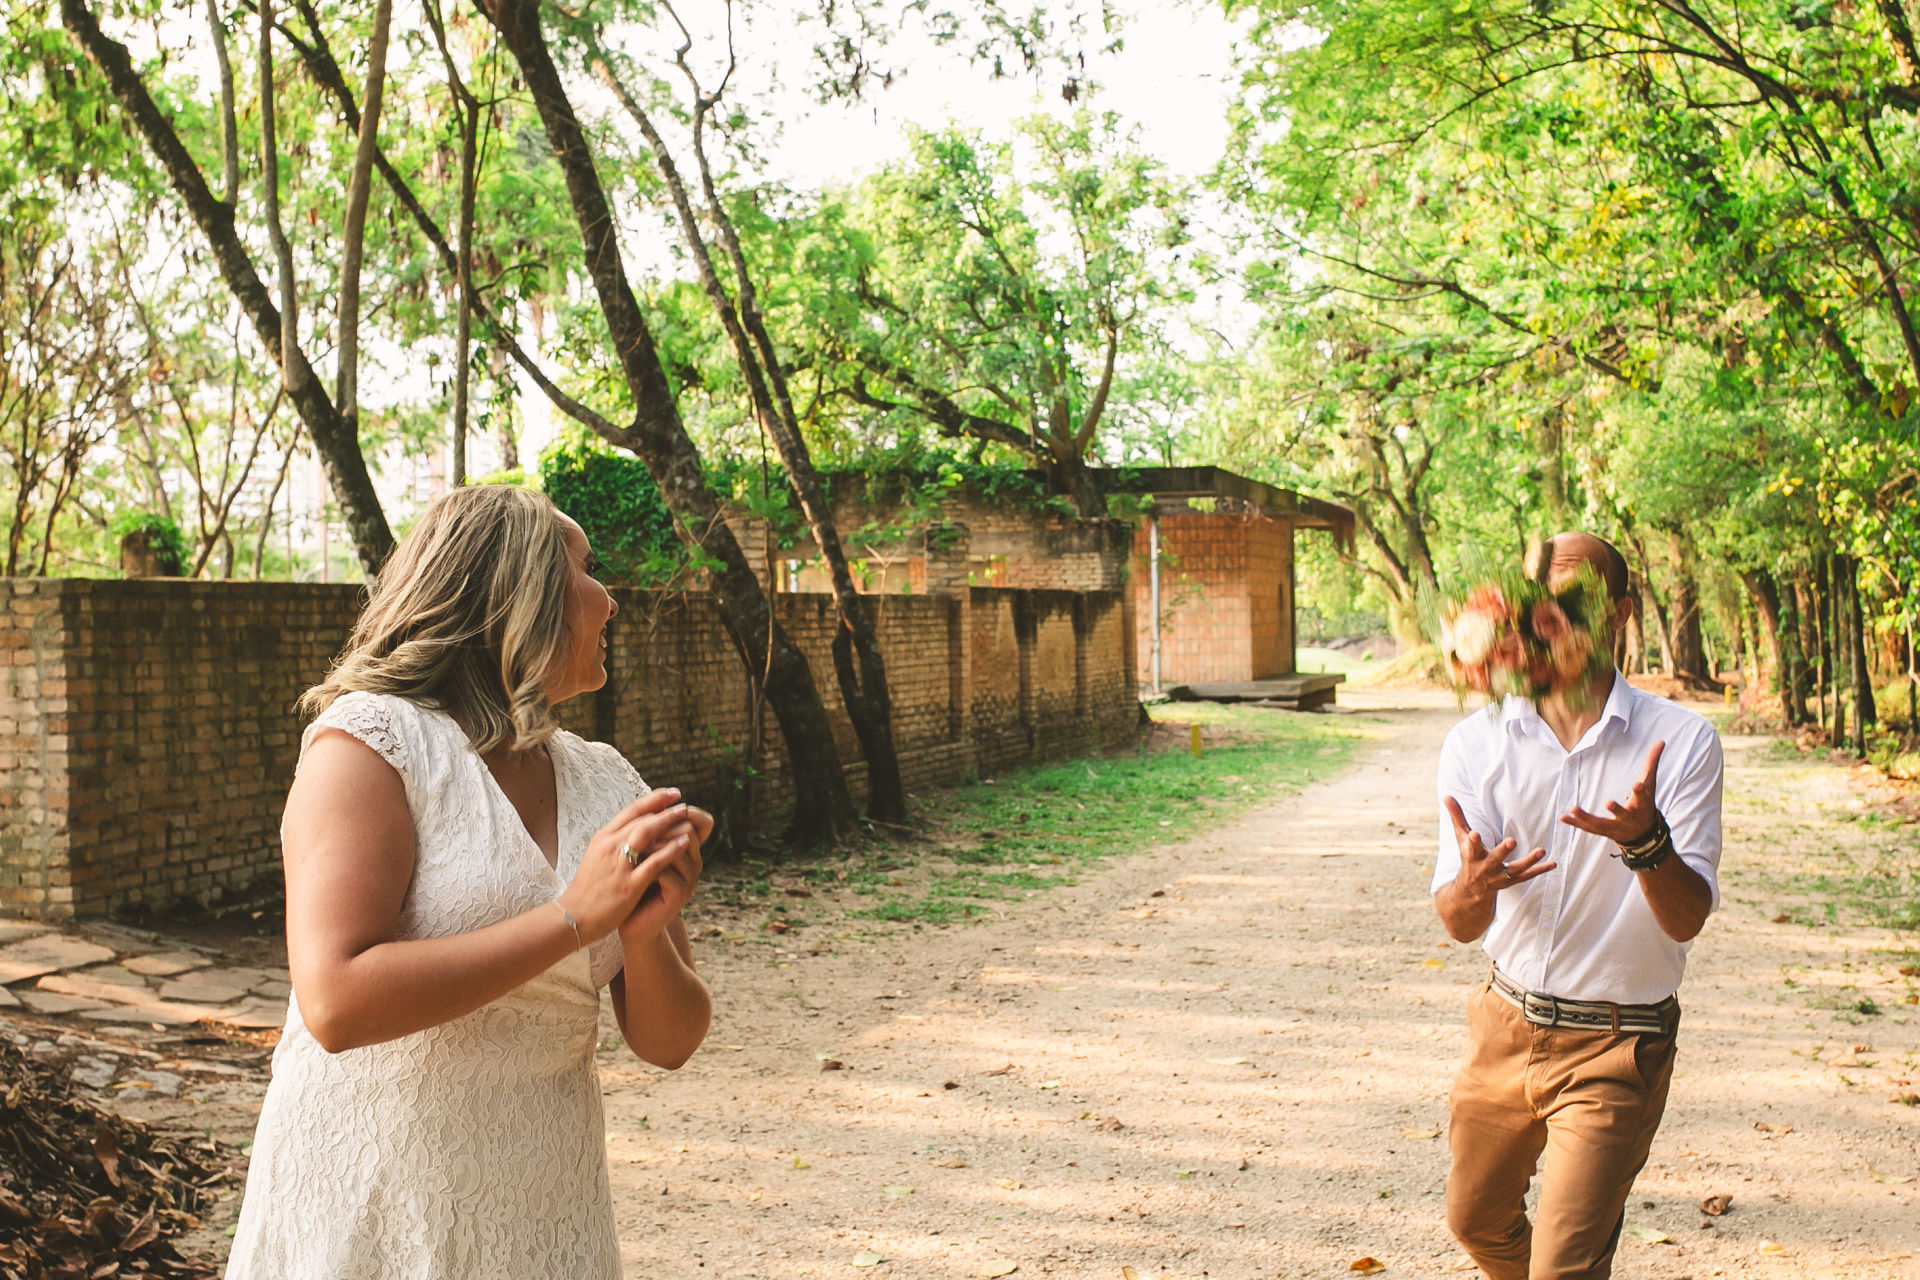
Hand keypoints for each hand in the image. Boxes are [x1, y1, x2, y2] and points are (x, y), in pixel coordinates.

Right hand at [558, 788, 694, 942]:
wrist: (574, 917)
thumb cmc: (588, 889)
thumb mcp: (598, 857)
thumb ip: (616, 842)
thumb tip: (636, 827)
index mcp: (602, 838)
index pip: (630, 811)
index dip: (652, 799)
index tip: (670, 793)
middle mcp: (609, 847)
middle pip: (640, 819)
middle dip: (664, 809)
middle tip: (683, 803)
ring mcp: (619, 865)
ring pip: (646, 834)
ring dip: (668, 822)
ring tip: (686, 816)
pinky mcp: (628, 885)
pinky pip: (654, 862)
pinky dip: (671, 850)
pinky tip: (685, 843)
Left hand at [619, 804, 708, 945]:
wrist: (631, 922)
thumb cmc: (634, 885)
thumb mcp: (643, 855)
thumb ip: (651, 832)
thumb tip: (651, 799)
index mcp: (688, 850)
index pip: (700, 820)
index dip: (683, 809)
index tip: (660, 805)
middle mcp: (694, 862)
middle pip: (687, 828)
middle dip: (661, 825)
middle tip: (636, 829)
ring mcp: (690, 879)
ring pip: (678, 846)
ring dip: (652, 844)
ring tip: (634, 848)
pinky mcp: (680, 895)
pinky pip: (667, 870)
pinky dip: (648, 865)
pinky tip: (634, 868)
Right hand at [1444, 796, 1554, 902]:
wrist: (1471, 890)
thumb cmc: (1467, 857)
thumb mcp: (1460, 838)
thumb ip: (1457, 817)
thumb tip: (1446, 795)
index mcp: (1471, 856)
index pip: (1472, 847)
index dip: (1473, 841)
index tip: (1474, 834)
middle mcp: (1485, 868)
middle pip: (1495, 859)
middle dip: (1503, 851)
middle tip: (1512, 841)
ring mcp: (1499, 876)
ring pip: (1515, 870)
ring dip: (1528, 861)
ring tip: (1541, 850)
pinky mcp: (1511, 881)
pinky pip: (1527, 876)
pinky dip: (1540, 870)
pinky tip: (1553, 864)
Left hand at [1560, 741, 1663, 845]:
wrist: (1643, 833)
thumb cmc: (1645, 803)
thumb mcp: (1650, 783)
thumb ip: (1652, 763)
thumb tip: (1661, 741)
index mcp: (1642, 805)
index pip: (1642, 797)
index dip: (1640, 791)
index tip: (1637, 784)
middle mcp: (1629, 818)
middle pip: (1623, 814)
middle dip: (1617, 810)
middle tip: (1608, 803)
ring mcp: (1616, 827)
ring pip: (1601, 824)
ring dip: (1586, 817)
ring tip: (1573, 808)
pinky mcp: (1603, 831)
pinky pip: (1588, 828)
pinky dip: (1576, 823)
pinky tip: (1563, 817)